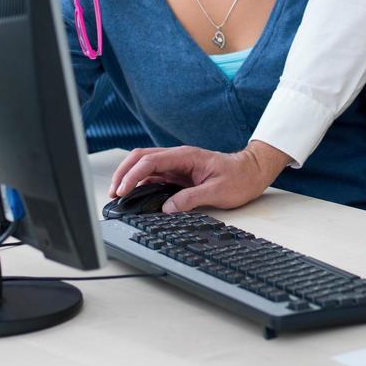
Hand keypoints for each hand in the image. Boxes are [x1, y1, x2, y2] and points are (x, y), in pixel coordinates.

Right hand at [109, 140, 289, 212]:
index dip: (133, 175)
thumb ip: (191, 199)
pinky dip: (140, 182)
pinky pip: (154, 174)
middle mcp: (178, 157)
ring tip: (118, 194)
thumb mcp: (217, 191)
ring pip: (145, 165)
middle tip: (113, 192)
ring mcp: (177, 164)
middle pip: (141, 157)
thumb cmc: (239, 178)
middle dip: (123, 172)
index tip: (122, 190)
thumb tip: (168, 208)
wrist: (252, 171)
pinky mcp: (178, 173)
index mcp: (186, 156)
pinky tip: (134, 194)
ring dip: (129, 176)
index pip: (151, 161)